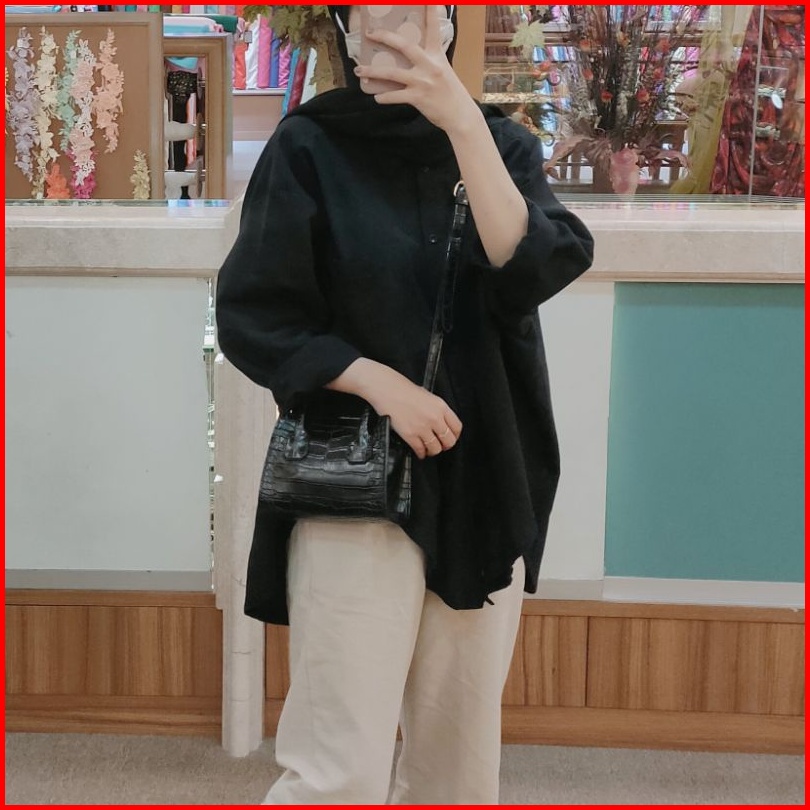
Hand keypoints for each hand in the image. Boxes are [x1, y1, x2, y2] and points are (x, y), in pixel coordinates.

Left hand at [353, 7, 479, 135]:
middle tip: (369, 33)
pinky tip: (376, 97)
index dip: (430, 12)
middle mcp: (429, 65)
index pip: (433, 29)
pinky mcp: (418, 98)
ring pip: (392, 73)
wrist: (460, 116)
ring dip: (372, 72)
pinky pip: (395, 96)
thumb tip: (412, 60)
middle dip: (385, 37)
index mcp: (437, 56)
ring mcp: (422, 82)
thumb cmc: (452, 94)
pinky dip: (384, 97)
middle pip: (404, 46)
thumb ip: (429, 62)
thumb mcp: (444, 71)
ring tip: (358, 71)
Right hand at [370, 375, 462, 460]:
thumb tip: (440, 422)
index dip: (455, 436)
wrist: (386, 389)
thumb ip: (436, 409)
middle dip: (445, 446)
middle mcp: (434, 418)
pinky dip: (421, 453)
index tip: (451, 438)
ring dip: (432, 451)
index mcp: (441, 406)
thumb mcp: (427, 395)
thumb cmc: (402, 389)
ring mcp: (422, 427)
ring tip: (429, 449)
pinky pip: (420, 450)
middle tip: (441, 445)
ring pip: (435, 448)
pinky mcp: (410, 435)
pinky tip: (419, 451)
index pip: (457, 427)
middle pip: (449, 441)